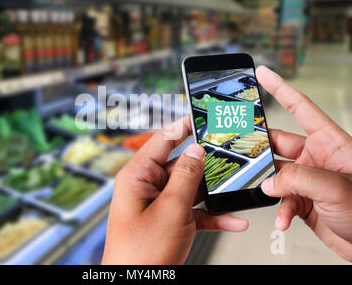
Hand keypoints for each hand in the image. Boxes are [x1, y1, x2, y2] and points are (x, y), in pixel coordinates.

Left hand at [101, 115, 248, 264]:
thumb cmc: (141, 253)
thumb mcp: (170, 209)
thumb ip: (186, 177)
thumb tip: (196, 150)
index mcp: (137, 176)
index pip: (161, 140)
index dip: (182, 127)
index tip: (202, 118)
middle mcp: (146, 187)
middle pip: (180, 165)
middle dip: (206, 165)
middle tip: (230, 157)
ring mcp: (158, 205)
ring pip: (190, 189)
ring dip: (212, 193)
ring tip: (235, 189)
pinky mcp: (169, 222)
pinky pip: (193, 212)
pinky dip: (212, 216)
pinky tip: (233, 220)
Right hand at [257, 66, 351, 261]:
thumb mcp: (335, 188)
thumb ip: (298, 179)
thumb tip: (268, 181)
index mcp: (330, 142)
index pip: (300, 108)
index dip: (281, 88)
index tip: (264, 74)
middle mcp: (317, 158)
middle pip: (278, 144)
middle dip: (262, 152)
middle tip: (246, 156)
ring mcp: (308, 180)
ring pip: (275, 175)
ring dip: (269, 188)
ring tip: (268, 194)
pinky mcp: (304, 201)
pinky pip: (281, 200)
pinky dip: (278, 210)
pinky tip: (282, 218)